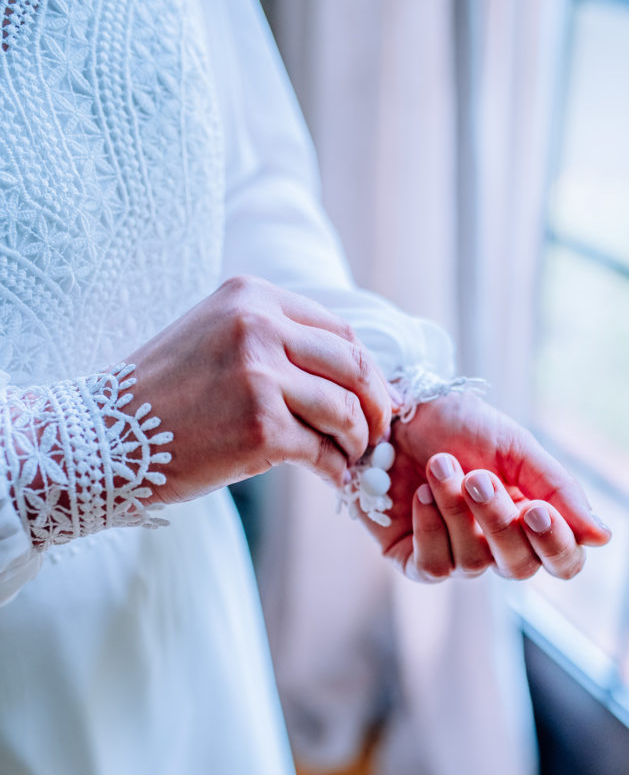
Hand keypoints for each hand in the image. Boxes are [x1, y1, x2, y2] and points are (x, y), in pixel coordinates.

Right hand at [125, 276, 392, 504]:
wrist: (103, 435)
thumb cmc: (161, 395)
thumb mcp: (216, 337)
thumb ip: (275, 340)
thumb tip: (347, 373)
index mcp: (251, 296)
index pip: (339, 330)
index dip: (366, 369)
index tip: (375, 398)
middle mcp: (258, 324)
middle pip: (352, 364)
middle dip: (376, 404)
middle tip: (378, 433)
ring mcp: (259, 374)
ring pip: (344, 408)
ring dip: (358, 440)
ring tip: (352, 457)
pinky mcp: (259, 425)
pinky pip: (320, 450)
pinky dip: (335, 468)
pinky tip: (334, 478)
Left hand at [361, 389, 610, 581]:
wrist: (398, 409)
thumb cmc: (460, 425)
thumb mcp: (517, 447)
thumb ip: (560, 490)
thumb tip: (602, 537)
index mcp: (531, 520)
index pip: (561, 561)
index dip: (555, 545)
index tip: (537, 510)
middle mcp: (496, 545)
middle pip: (519, 567)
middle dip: (499, 521)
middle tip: (478, 477)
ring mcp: (455, 555)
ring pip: (474, 563)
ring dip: (457, 511)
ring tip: (440, 466)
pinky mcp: (413, 558)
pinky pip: (434, 566)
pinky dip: (430, 528)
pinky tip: (422, 494)